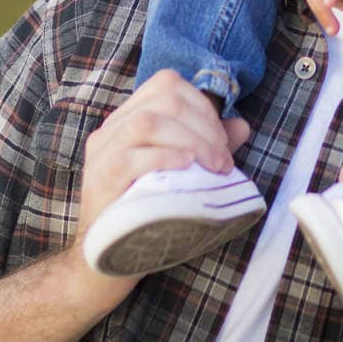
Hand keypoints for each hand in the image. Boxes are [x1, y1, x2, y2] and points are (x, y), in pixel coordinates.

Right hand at [77, 69, 250, 247]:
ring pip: (148, 121)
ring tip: (212, 166)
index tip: (222, 141)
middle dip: (205, 125)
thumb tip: (241, 125)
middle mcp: (111, 129)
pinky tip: (188, 169)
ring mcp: (102, 153)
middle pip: (164, 98)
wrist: (104, 258)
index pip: (167, 84)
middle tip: (222, 160)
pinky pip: (132, 156)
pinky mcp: (101, 179)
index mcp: (127, 119)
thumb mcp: (180, 172)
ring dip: (191, 140)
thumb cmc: (146, 212)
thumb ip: (207, 146)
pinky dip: (168, 157)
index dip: (202, 105)